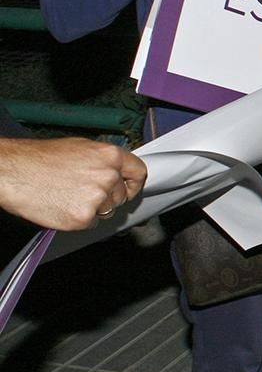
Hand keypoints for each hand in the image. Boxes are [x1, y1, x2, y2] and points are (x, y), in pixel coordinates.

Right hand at [0, 137, 146, 230]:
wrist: (12, 172)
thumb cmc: (39, 159)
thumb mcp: (80, 148)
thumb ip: (104, 161)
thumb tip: (117, 171)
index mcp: (109, 156)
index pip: (139, 173)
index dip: (134, 183)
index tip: (129, 189)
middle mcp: (108, 176)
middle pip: (121, 195)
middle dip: (106, 197)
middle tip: (82, 191)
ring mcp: (97, 198)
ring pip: (107, 211)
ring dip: (93, 208)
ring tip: (68, 195)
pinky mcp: (83, 218)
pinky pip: (91, 223)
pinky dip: (79, 219)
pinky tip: (62, 205)